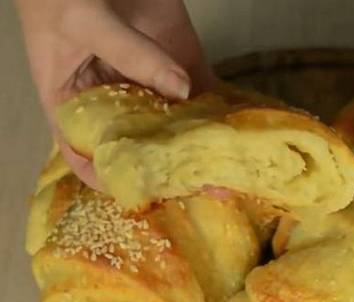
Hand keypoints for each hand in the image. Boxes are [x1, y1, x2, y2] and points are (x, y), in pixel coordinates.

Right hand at [15, 0, 218, 188]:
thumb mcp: (86, 23)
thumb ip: (131, 54)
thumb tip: (180, 90)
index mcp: (76, 105)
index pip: (91, 156)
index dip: (115, 179)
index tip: (149, 195)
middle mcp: (117, 102)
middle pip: (145, 147)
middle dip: (176, 169)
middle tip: (211, 188)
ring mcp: (153, 82)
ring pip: (180, 125)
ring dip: (206, 147)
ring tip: (236, 168)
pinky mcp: (182, 62)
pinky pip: (206, 92)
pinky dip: (225, 110)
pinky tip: (245, 129)